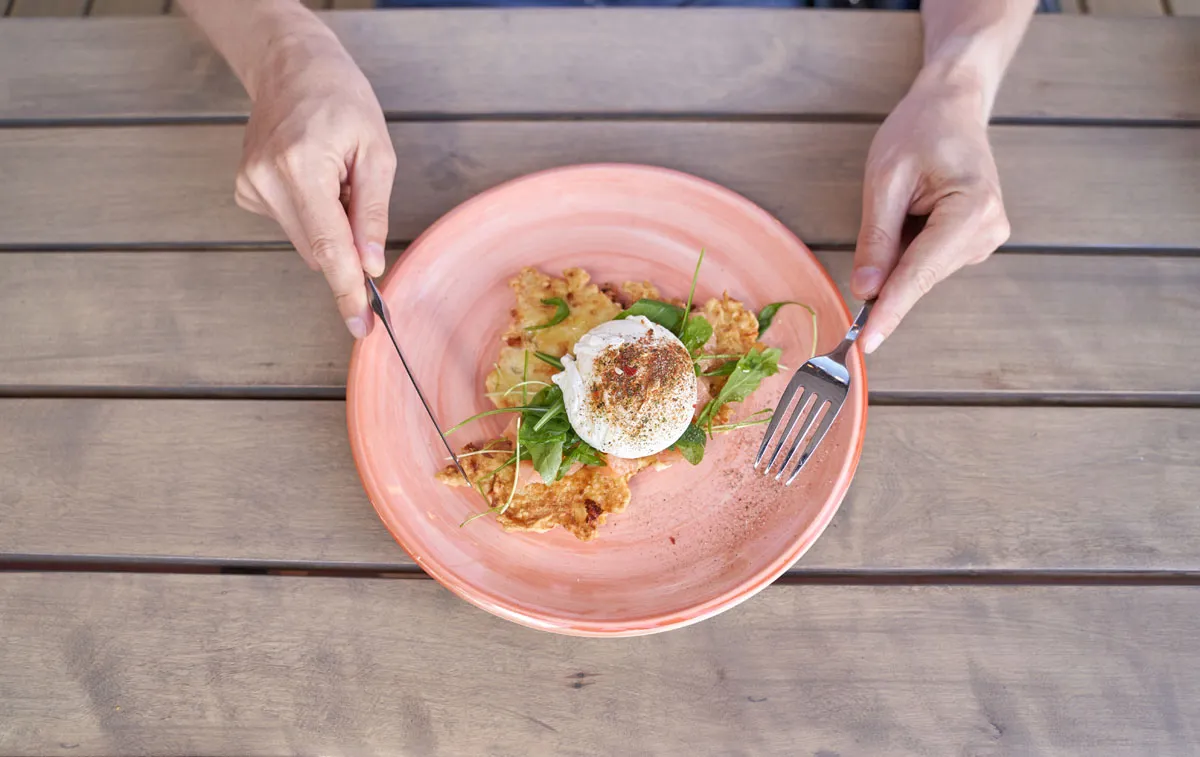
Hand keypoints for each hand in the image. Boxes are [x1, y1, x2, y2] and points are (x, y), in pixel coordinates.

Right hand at [235, 33, 395, 337]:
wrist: (291, 67)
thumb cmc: (341, 101)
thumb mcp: (376, 152)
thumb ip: (372, 212)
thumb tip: (370, 265)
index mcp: (301, 168)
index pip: (328, 247)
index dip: (346, 290)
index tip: (359, 324)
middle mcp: (266, 180)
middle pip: (316, 251)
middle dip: (347, 247)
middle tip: (359, 200)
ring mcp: (250, 186)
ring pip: (305, 242)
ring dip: (329, 225)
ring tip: (334, 177)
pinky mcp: (245, 190)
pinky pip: (291, 224)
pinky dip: (310, 213)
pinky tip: (312, 176)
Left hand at [851, 76, 1010, 352]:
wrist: (952, 106)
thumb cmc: (919, 131)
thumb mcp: (885, 180)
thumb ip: (876, 238)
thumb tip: (866, 290)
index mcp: (972, 211)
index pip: (919, 275)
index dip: (889, 311)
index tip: (865, 344)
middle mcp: (987, 231)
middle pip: (920, 275)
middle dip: (888, 266)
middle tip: (884, 210)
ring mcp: (985, 238)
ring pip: (922, 271)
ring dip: (899, 249)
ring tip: (907, 196)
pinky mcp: (975, 240)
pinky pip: (928, 260)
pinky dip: (909, 245)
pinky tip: (915, 207)